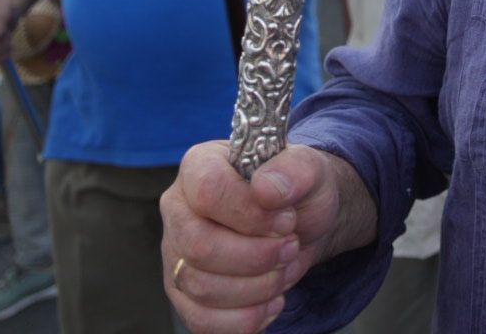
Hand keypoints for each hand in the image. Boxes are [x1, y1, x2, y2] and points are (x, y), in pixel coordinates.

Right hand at [161, 141, 368, 333]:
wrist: (300, 225)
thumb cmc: (296, 192)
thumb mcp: (310, 170)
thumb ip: (294, 170)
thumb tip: (266, 189)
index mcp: (200, 166)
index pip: (208, 192)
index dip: (251, 214)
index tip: (286, 219)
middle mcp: (178, 210)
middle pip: (199, 247)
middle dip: (257, 256)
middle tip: (290, 247)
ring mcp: (175, 254)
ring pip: (201, 287)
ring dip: (258, 286)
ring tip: (284, 269)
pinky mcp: (184, 295)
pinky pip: (202, 321)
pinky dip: (246, 318)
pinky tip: (271, 300)